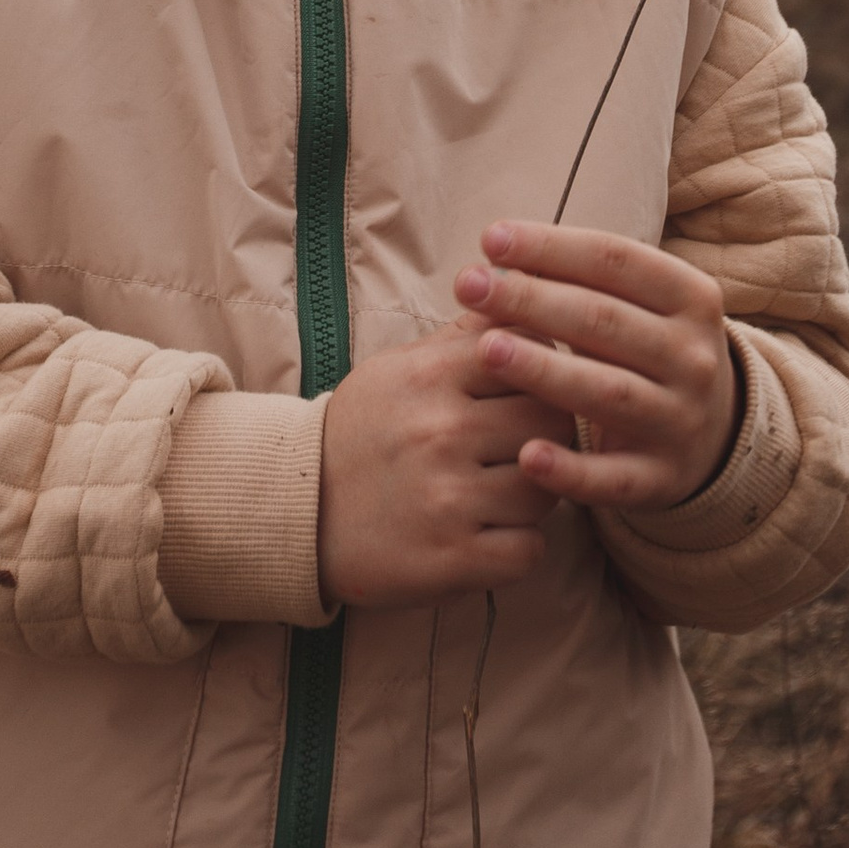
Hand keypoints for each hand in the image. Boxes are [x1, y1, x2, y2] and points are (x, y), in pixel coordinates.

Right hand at [317, 328, 574, 610]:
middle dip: (549, 437)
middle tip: (524, 449)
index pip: (532, 358)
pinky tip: (491, 535)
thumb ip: (464, 336)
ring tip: (502, 493)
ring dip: (534, 497)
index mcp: (430, 376)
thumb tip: (521, 289)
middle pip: (551, 424)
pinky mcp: (450, 559)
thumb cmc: (363, 433)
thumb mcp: (401, 369)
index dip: (542, 378)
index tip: (527, 396)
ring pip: (546, 490)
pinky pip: (529, 550)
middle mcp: (440, 432)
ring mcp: (446, 499)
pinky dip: (519, 547)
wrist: (296, 511)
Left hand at [453, 220, 739, 515]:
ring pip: (609, 392)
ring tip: (487, 350)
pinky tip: (526, 454)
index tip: (489, 239)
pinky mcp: (663, 478)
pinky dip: (572, 470)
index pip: (616, 260)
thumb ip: (576, 281)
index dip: (551, 246)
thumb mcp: (632, 307)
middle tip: (468, 286)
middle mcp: (694, 357)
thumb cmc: (643, 349)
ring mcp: (681, 419)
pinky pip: (614, 478)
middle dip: (531, 300)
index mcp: (692, 297)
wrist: (710, 433)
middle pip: (605, 321)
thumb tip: (496, 255)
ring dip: (546, 371)